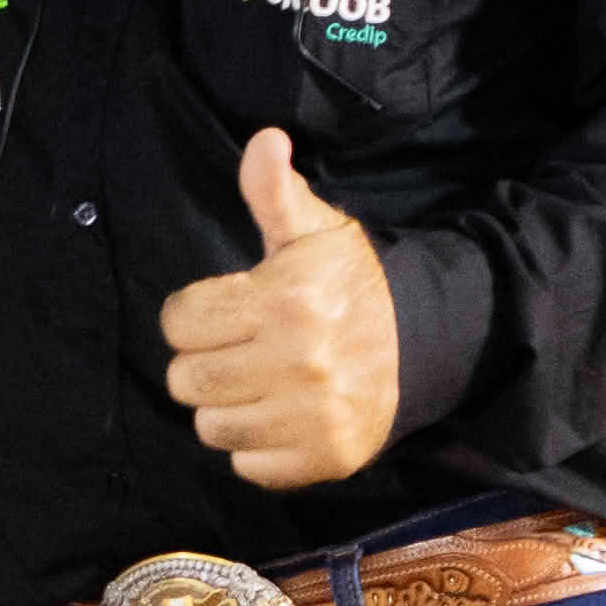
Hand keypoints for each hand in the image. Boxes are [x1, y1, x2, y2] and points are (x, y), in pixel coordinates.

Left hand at [159, 127, 400, 489]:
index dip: (191, 314)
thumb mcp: (316, 231)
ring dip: (223, 407)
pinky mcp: (324, 459)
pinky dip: (254, 447)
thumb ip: (275, 191)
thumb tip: (265, 140)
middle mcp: (299, 362)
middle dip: (202, 362)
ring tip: (254, 384)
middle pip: (187, 380)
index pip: (180, 321)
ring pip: (211, 427)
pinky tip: (278, 416)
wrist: (424, 342)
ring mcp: (312, 416)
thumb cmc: (352, 283)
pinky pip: (246, 465)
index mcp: (287, 301)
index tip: (220, 311)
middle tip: (235, 350)